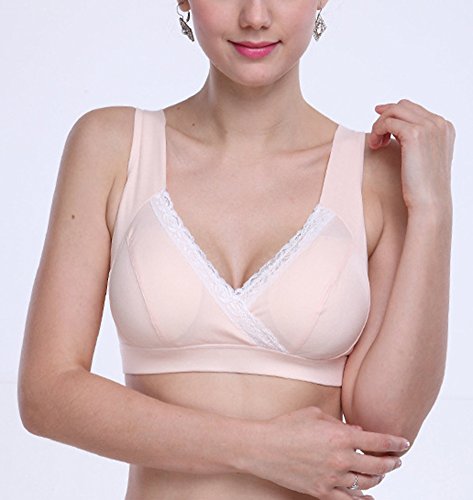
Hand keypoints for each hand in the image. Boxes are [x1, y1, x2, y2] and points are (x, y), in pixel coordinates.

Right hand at [250, 406, 407, 498]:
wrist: (262, 447)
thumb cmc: (285, 426)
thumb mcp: (315, 415)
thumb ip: (339, 424)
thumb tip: (357, 433)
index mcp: (340, 436)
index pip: (377, 442)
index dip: (394, 443)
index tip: (404, 443)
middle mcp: (340, 458)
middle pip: (377, 466)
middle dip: (390, 462)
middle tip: (396, 460)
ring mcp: (331, 478)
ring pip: (366, 484)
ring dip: (377, 479)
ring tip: (381, 473)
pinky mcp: (321, 491)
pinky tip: (368, 497)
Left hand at [369, 99, 454, 211]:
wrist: (429, 203)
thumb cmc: (423, 188)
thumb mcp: (423, 159)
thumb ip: (416, 141)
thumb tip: (395, 129)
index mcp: (445, 127)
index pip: (414, 109)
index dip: (393, 115)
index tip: (380, 126)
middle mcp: (439, 123)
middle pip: (403, 106)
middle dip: (385, 118)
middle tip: (376, 137)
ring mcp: (428, 127)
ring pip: (393, 111)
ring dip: (379, 125)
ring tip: (375, 144)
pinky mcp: (414, 134)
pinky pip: (387, 122)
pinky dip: (377, 131)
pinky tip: (375, 146)